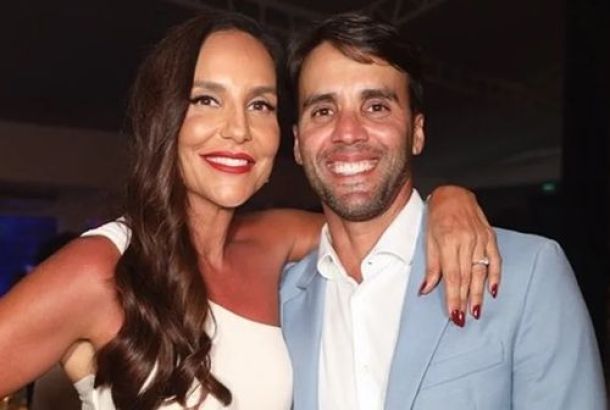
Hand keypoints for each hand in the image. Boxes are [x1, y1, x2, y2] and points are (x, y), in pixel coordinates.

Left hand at [420, 185, 500, 326]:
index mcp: (448, 241)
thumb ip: (431, 266)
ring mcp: (480, 238)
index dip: (453, 296)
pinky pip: (496, 259)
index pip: (452, 276)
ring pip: (481, 271)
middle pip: (467, 276)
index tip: (454, 313)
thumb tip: (426, 290)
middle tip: (464, 319)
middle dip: (465, 300)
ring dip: (479, 293)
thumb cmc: (437, 217)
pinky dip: (496, 276)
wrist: (453, 194)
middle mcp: (466, 240)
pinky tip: (493, 291)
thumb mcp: (429, 240)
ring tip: (476, 311)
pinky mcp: (490, 236)